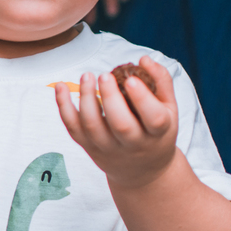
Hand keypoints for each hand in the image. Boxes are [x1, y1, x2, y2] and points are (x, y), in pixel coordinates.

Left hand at [54, 56, 177, 189]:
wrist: (143, 171)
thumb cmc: (157, 132)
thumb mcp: (169, 109)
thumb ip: (161, 81)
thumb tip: (144, 59)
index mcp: (157, 133)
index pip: (153, 118)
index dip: (142, 98)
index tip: (131, 79)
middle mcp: (133, 144)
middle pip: (120, 124)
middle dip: (110, 97)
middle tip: (105, 75)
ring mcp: (108, 147)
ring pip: (92, 126)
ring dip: (86, 99)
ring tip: (88, 75)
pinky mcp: (89, 147)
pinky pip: (73, 128)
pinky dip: (63, 107)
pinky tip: (60, 86)